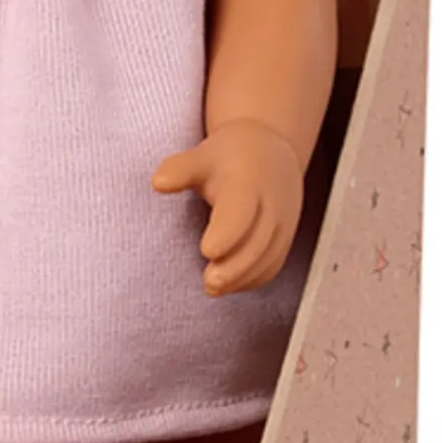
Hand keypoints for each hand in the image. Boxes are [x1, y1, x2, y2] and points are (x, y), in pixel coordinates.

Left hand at [153, 118, 303, 295]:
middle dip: (235, 267)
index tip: (207, 251)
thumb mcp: (202, 157)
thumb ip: (180, 170)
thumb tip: (157, 183)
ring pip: (268, 258)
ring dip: (242, 278)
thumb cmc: (228, 158)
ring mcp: (281, 225)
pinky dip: (253, 279)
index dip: (227, 234)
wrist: (270, 154)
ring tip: (214, 288)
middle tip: (209, 283)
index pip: (241, 212)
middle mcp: (270, 206)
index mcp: (248, 184)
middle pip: (257, 243)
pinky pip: (273, 264)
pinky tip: (230, 285)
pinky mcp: (283, 240)